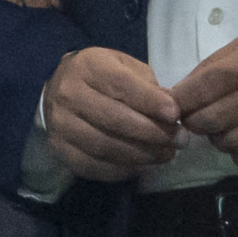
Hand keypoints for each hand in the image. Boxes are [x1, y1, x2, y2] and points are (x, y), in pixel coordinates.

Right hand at [41, 46, 180, 181]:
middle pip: (114, 119)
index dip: (149, 101)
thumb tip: (171, 112)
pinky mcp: (60, 150)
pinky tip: (142, 166)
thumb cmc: (101, 77)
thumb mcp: (125, 68)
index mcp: (89, 67)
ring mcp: (61, 124)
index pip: (120, 84)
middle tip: (178, 141)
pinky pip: (94, 166)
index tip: (175, 115)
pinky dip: (122, 170)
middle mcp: (69, 94)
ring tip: (166, 155)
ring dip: (141, 155)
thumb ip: (148, 87)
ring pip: (105, 146)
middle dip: (152, 132)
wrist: (58, 90)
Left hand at [170, 23, 237, 171]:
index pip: (200, 89)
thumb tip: (182, 90)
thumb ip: (216, 65)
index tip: (176, 105)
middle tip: (199, 118)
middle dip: (196, 123)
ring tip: (225, 128)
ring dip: (219, 140)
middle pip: (211, 121)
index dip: (180, 101)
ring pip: (231, 144)